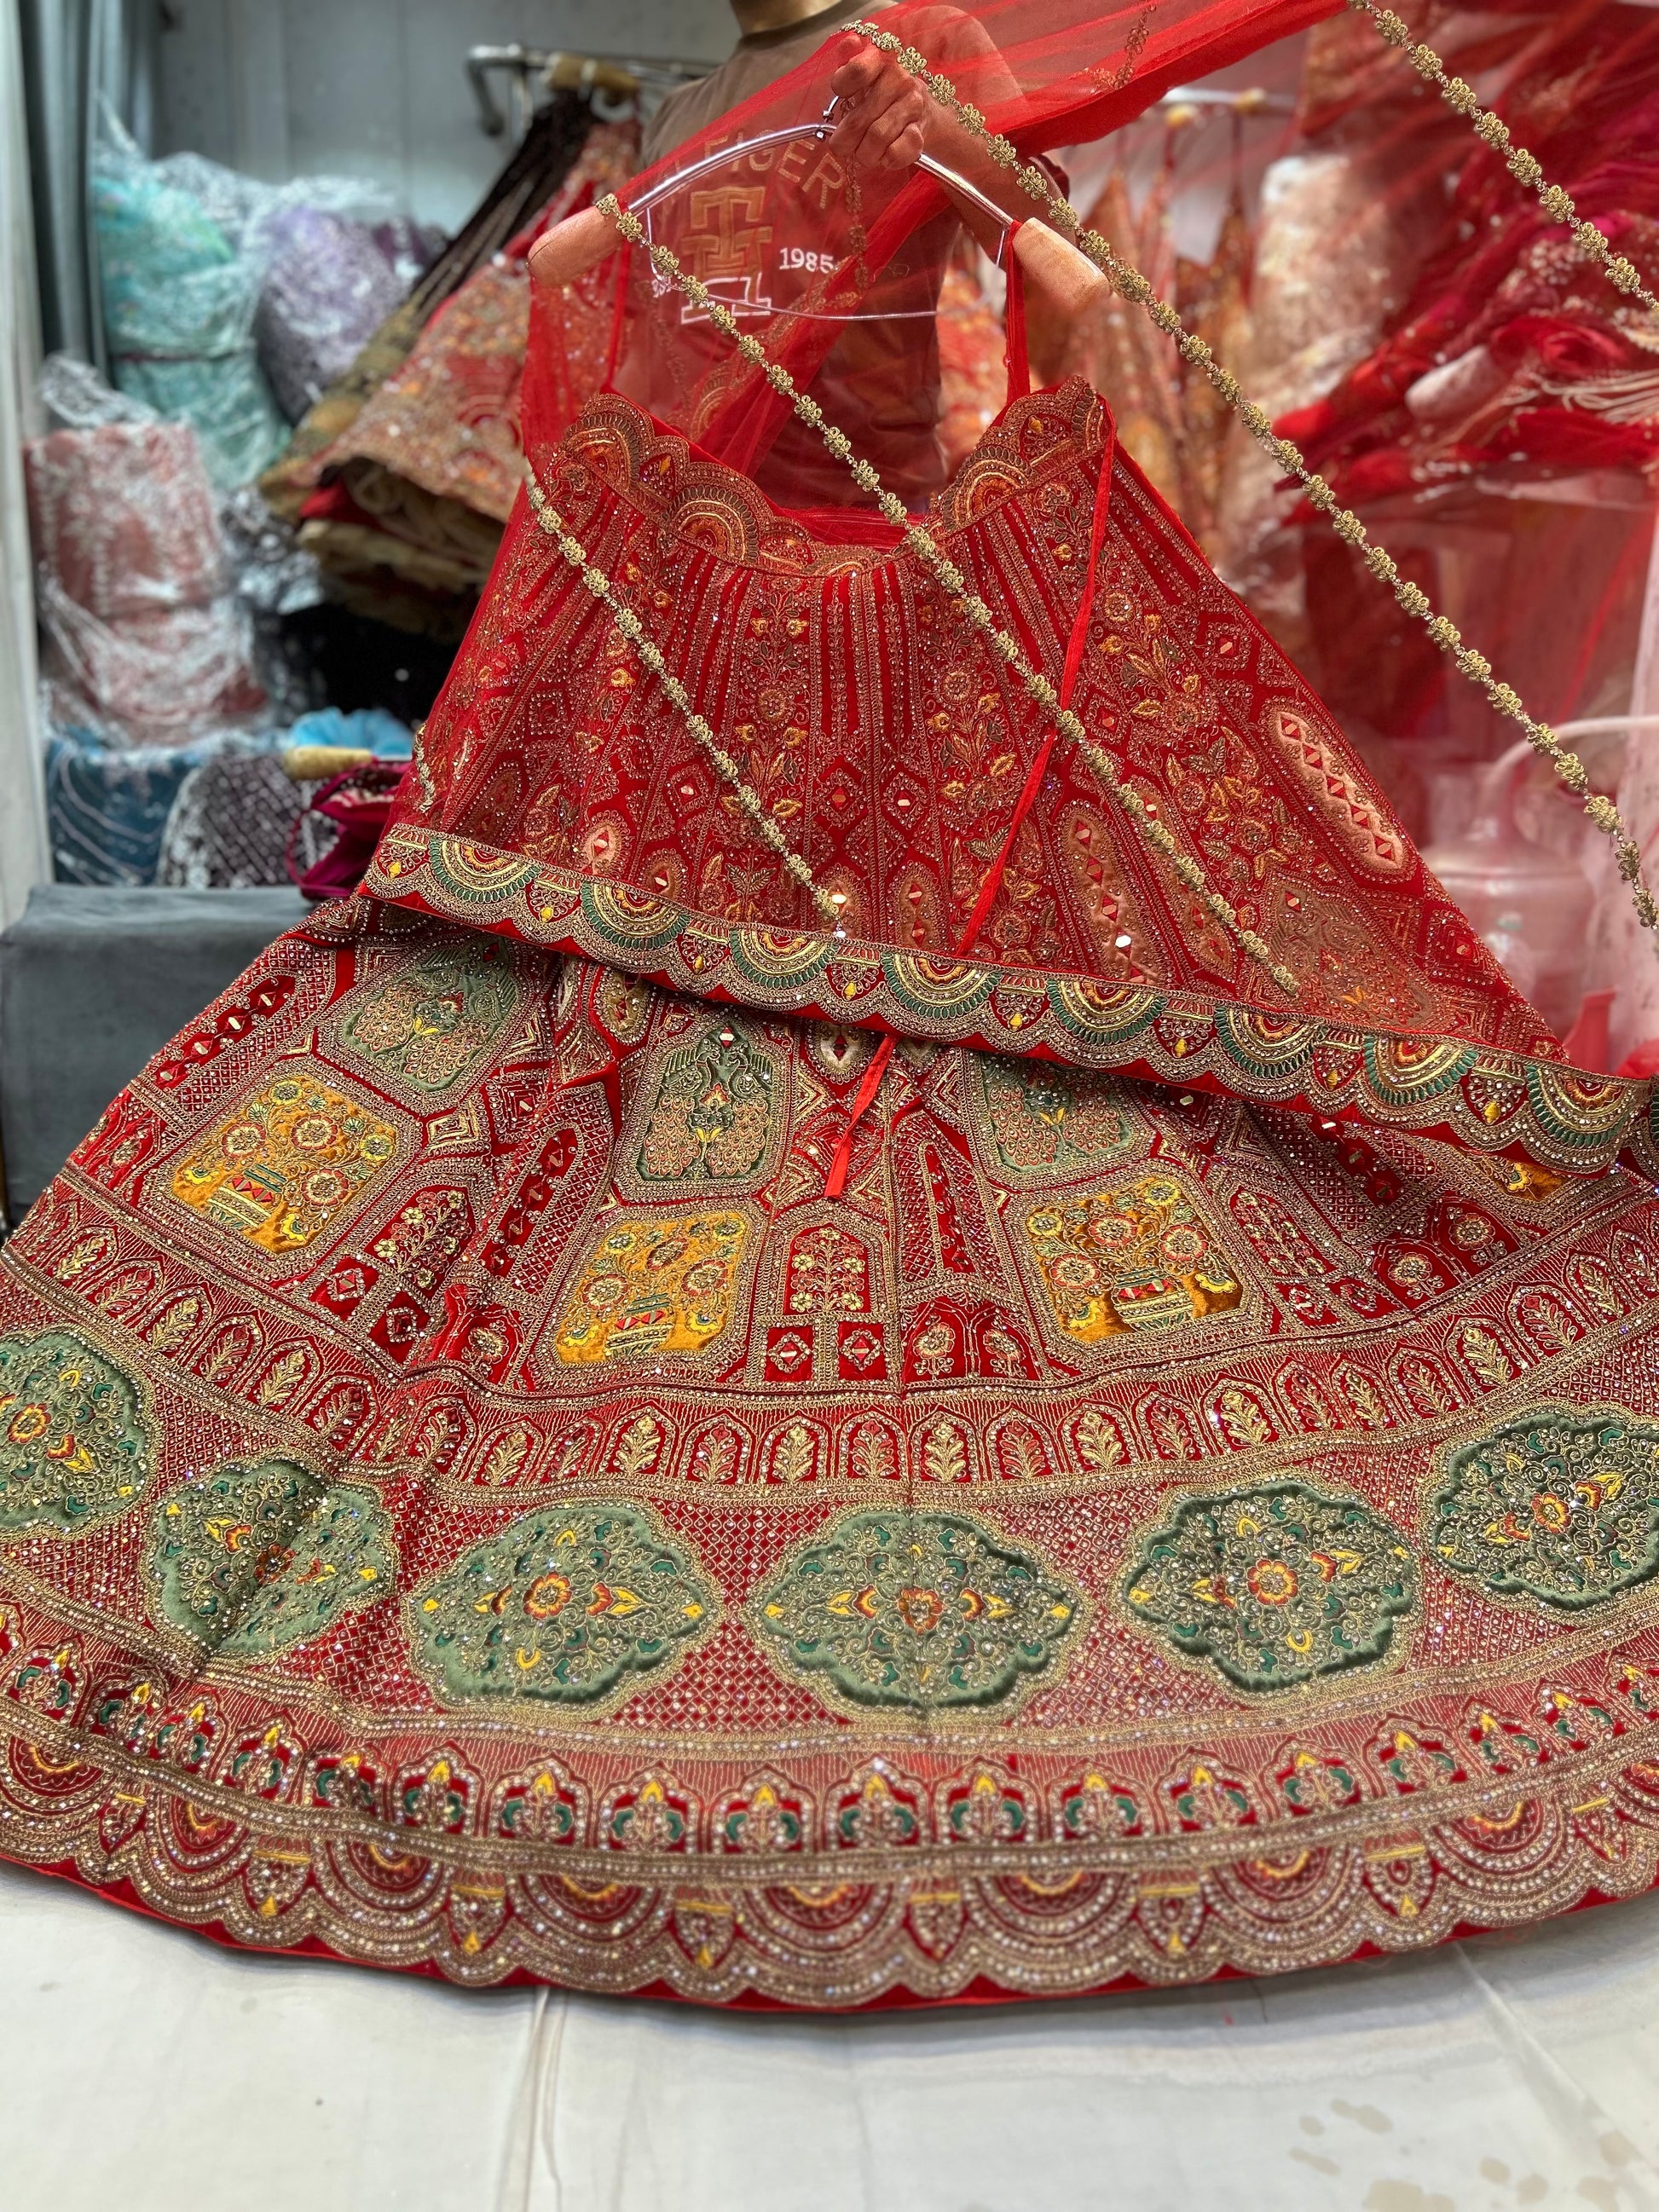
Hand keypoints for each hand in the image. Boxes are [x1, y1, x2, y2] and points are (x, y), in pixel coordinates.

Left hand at [827, 47, 930, 171]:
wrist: (924, 111)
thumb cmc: (884, 93)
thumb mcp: (866, 73)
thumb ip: (851, 60)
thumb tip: (851, 42)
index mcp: (882, 60)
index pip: (857, 71)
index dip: (842, 87)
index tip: (842, 96)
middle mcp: (899, 79)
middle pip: (858, 119)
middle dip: (845, 140)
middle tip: (842, 146)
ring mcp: (912, 105)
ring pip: (876, 138)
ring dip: (864, 154)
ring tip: (863, 153)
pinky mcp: (920, 131)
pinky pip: (896, 152)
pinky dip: (887, 159)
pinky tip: (885, 156)